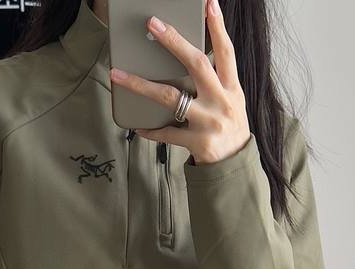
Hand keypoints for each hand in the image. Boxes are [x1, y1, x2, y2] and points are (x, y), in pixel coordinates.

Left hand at [109, 0, 250, 164]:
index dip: (218, 28)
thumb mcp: (232, 100)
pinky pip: (167, 133)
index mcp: (232, 88)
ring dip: (141, 85)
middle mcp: (221, 102)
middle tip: (153, 24)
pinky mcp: (197, 142)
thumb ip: (217, 79)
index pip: (226, 52)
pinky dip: (151, 130)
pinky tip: (138, 126)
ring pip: (171, 98)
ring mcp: (208, 122)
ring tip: (118, 74)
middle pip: (197, 65)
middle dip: (174, 42)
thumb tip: (191, 55)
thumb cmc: (229, 127)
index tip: (209, 5)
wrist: (235, 166)